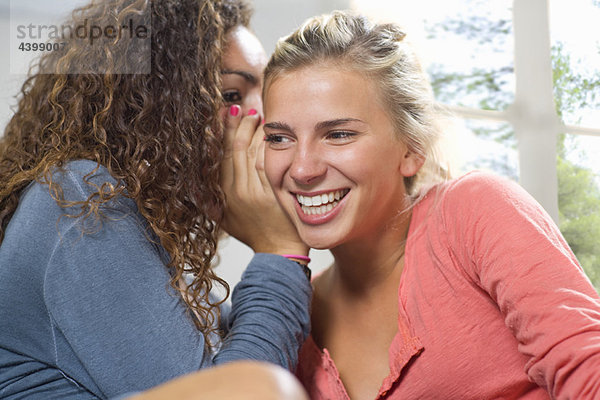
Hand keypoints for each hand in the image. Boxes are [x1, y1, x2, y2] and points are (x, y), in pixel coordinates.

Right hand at [220, 106, 308, 255]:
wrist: (279, 250)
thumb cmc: (254, 233)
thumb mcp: (225, 220)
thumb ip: (208, 201)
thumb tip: (190, 183)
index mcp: (225, 194)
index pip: (220, 155)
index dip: (222, 132)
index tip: (224, 115)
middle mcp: (238, 191)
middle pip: (236, 149)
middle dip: (239, 125)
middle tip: (244, 110)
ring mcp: (257, 192)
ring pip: (252, 152)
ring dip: (255, 131)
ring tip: (258, 116)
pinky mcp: (274, 192)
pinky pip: (269, 162)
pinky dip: (269, 144)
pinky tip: (272, 132)